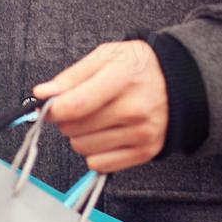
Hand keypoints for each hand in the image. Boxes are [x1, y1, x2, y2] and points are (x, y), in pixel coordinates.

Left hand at [32, 40, 168, 173]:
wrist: (179, 81)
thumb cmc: (137, 66)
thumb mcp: (106, 56)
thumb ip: (71, 76)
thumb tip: (43, 94)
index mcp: (123, 79)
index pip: (78, 104)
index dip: (54, 109)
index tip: (49, 106)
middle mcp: (135, 110)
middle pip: (75, 128)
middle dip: (68, 119)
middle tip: (80, 106)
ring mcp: (142, 134)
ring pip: (83, 148)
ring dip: (81, 135)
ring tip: (96, 118)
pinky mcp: (145, 153)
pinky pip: (99, 164)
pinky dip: (95, 152)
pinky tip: (105, 134)